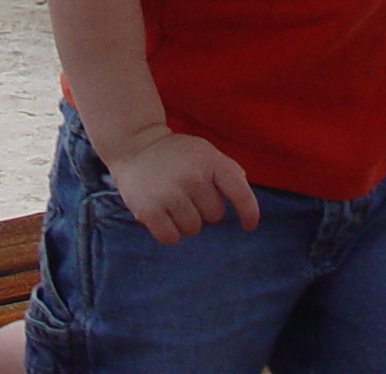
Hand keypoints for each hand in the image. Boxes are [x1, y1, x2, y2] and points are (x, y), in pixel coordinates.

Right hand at [97, 127, 260, 244]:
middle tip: (186, 192)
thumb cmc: (178, 155)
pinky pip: (171, 238)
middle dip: (203, 209)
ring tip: (172, 201)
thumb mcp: (205, 152)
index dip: (249, 213)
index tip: (249, 225)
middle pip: (214, 216)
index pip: (239, 193)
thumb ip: (228, 170)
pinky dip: (168, 232)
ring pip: (193, 229)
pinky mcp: (149, 210)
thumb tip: (244, 192)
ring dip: (185, 221)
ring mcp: (170, 193)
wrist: (136, 147)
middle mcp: (192, 176)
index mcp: (210, 160)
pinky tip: (161, 214)